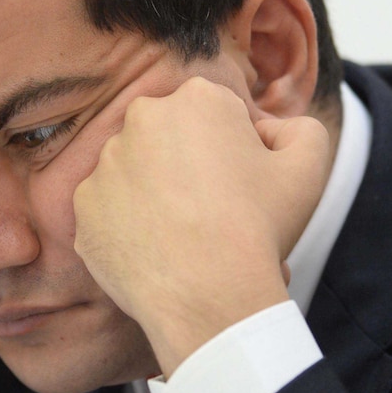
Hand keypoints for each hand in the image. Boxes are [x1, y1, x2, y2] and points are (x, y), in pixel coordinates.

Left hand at [73, 78, 329, 376]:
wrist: (208, 294)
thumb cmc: (259, 227)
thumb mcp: (309, 165)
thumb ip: (297, 129)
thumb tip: (265, 129)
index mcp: (196, 98)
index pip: (216, 115)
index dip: (234, 149)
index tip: (242, 184)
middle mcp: (141, 119)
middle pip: (170, 138)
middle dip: (188, 163)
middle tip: (212, 208)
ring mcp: (104, 163)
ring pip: (135, 172)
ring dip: (154, 192)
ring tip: (182, 232)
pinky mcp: (82, 205)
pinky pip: (108, 210)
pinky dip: (127, 225)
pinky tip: (154, 248)